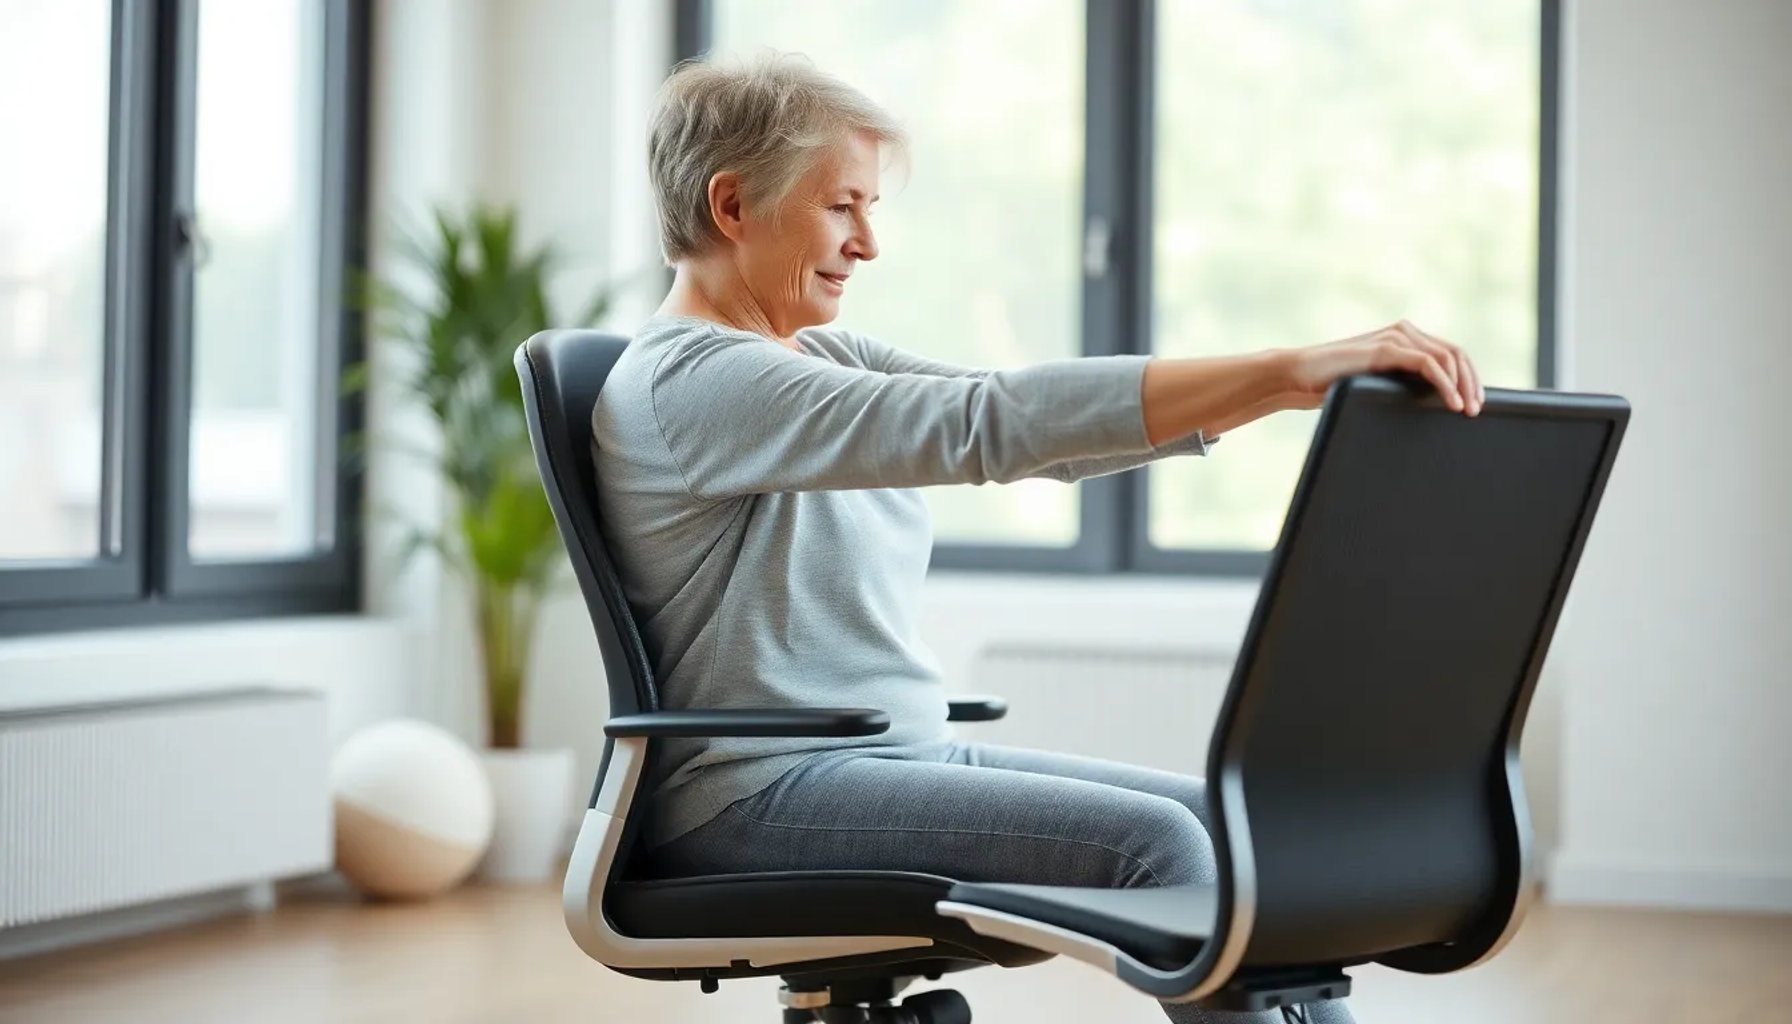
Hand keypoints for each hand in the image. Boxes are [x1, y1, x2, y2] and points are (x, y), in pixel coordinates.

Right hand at [1280, 320, 1483, 415]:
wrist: (1298, 376)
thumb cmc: (1331, 384)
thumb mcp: (1376, 384)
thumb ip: (1400, 384)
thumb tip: (1433, 405)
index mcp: (1403, 339)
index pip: (1450, 354)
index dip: (1468, 378)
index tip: (1475, 403)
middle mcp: (1403, 332)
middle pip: (1455, 354)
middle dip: (1471, 383)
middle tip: (1477, 410)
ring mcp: (1395, 337)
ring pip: (1447, 357)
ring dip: (1463, 385)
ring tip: (1466, 410)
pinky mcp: (1385, 348)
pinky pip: (1428, 364)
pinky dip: (1445, 384)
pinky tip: (1451, 401)